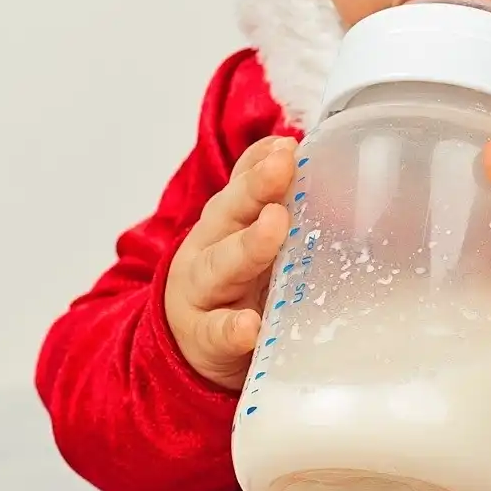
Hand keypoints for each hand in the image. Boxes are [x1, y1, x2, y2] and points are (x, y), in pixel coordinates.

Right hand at [163, 135, 297, 389]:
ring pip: (222, 265)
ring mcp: (203, 293)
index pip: (242, 182)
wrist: (188, 345)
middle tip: (283, 166)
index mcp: (226, 220)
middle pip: (230, 213)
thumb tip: (303, 154)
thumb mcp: (247, 236)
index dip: (262, 162)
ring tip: (275, 225)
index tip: (287, 145)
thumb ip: (274, 200)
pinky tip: (251, 327)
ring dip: (250, 244)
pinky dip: (233, 329)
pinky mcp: (203, 338)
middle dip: (256, 187)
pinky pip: (218, 332)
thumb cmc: (234, 284)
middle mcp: (209, 247)